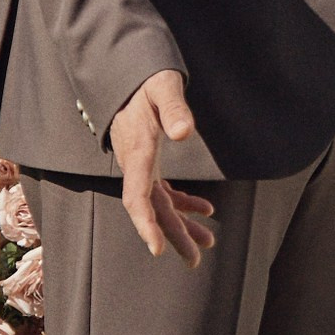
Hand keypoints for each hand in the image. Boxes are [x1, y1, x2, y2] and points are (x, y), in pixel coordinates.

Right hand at [108, 70, 218, 263]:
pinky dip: (183, 202)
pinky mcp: (149, 161)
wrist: (128, 74)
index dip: (146, 224)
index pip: (137, 196)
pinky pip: (164, 191)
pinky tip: (204, 209)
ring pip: (160, 204)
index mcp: (138, 151)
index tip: (157, 248)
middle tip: (194, 260)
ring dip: (181, 224)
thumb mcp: (162, 86)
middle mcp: (136, 164)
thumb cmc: (145, 79)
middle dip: (172, 236)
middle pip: (152, 209)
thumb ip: (173, 107)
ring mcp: (142, 165)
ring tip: (206, 243)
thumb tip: (183, 132)